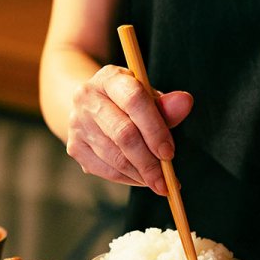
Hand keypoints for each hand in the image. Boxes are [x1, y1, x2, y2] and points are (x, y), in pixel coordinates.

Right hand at [65, 65, 192, 193]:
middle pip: (123, 133)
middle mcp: (87, 97)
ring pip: (114, 157)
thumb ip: (166, 104)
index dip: (154, 129)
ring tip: (157, 181)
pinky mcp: (74, 146)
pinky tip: (140, 178)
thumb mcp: (148, 96)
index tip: (169, 153)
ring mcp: (77, 123)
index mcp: (109, 78)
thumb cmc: (129, 101)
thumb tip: (185, 102)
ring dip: (140, 174)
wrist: (92, 105)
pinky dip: (127, 179)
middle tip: (167, 181)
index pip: (134, 100)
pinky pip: (105, 170)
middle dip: (148, 161)